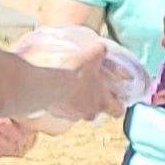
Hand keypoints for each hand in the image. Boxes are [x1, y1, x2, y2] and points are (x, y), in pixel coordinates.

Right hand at [3, 24, 137, 123]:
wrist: (45, 82)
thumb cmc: (73, 69)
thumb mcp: (93, 54)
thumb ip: (100, 52)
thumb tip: (102, 49)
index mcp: (102, 101)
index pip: (118, 111)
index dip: (119, 105)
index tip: (117, 98)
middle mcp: (88, 111)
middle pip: (96, 114)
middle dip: (95, 104)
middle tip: (91, 91)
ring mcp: (70, 114)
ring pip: (78, 111)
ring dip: (77, 102)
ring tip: (71, 88)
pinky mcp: (54, 112)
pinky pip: (61, 108)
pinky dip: (61, 101)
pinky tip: (57, 89)